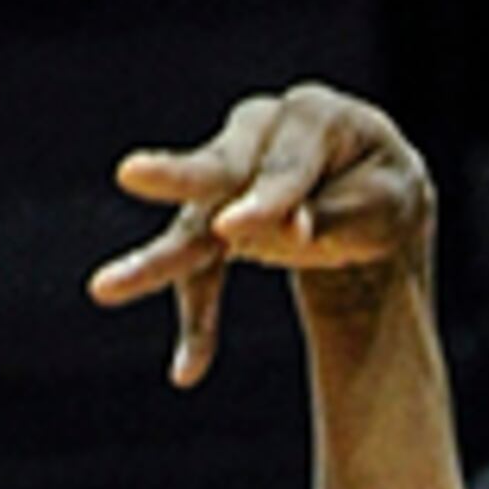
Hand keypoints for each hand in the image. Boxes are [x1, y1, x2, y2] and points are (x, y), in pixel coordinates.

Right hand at [88, 84, 436, 387]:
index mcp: (316, 117)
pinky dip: (198, 322)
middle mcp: (261, 134)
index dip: (265, 201)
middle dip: (178, 179)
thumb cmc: (380, 191)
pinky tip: (190, 371)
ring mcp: (229, 179)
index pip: (287, 166)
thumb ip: (337, 211)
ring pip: (192, 226)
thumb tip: (287, 230)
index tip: (234, 231)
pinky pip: (201, 275)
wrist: (368, 197)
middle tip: (130, 173)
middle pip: (219, 169)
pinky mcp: (211, 221)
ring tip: (103, 289)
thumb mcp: (385, 204)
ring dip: (154, 265)